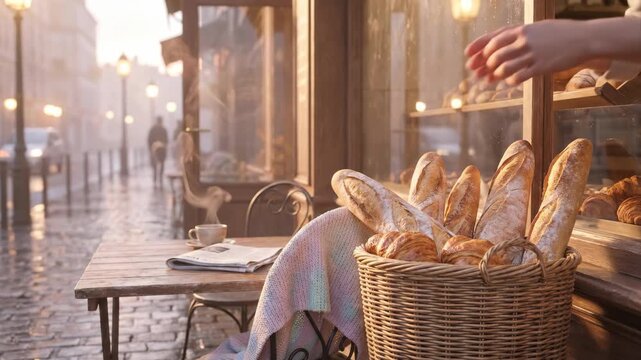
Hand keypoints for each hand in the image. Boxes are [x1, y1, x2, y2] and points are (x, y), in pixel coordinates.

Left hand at [465, 20, 590, 85]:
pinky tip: (510, 81)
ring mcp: (533, 54)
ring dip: (495, 74)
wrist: (585, 38)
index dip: (477, 47)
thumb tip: (498, 46)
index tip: (467, 55)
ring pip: (503, 67)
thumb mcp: (536, 28)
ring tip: (494, 77)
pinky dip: (510, 80)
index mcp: (521, 29)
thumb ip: (517, 36)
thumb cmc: (559, 34)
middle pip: (494, 54)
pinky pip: (519, 76)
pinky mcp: (542, 66)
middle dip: (483, 65)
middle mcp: (524, 40)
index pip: (492, 38)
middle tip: (478, 73)